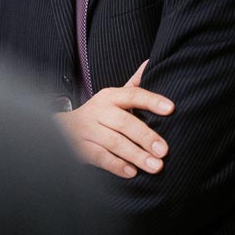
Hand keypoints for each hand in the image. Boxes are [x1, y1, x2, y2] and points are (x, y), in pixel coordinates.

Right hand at [55, 61, 172, 177]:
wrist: (63, 128)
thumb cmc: (100, 114)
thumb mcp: (114, 97)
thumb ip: (134, 85)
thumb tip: (151, 63)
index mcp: (110, 96)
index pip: (133, 95)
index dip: (152, 101)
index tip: (171, 108)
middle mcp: (98, 111)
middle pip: (124, 122)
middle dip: (145, 136)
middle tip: (164, 150)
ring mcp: (88, 130)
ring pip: (113, 142)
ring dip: (135, 155)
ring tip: (155, 166)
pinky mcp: (80, 148)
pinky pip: (99, 157)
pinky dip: (116, 165)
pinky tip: (131, 172)